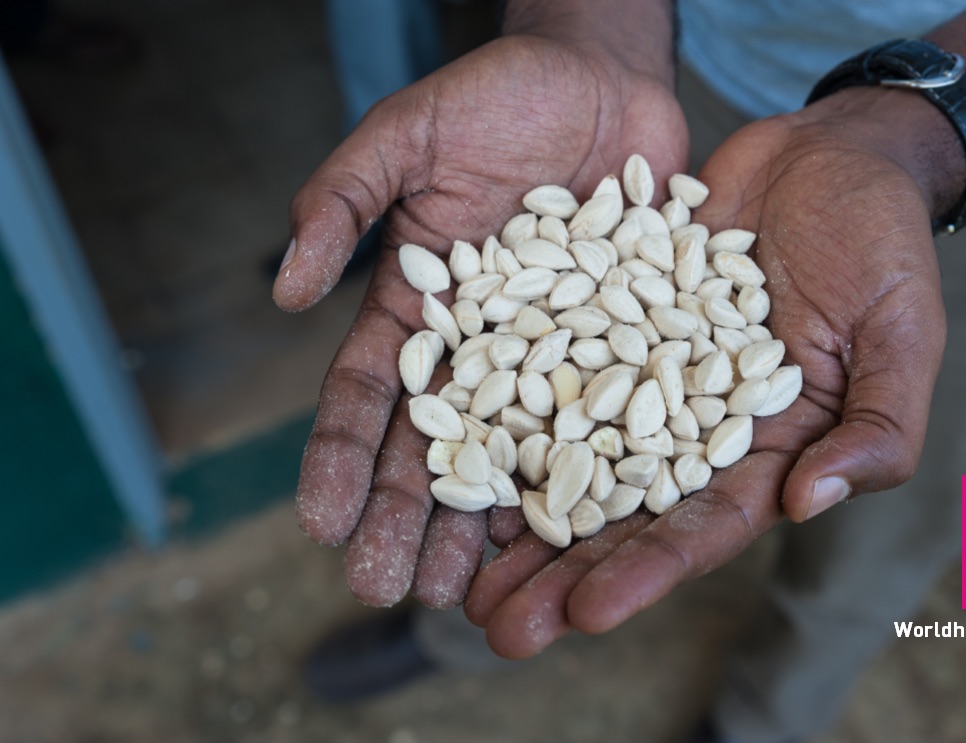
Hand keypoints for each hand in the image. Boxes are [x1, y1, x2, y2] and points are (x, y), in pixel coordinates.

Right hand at [273, 34, 687, 607]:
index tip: (318, 525)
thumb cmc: (498, 96)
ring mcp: (550, 353)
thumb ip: (341, 201)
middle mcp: (480, 344)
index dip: (340, 458)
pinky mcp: (619, 348)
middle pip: (436, 445)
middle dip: (405, 518)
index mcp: (420, 306)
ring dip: (484, 528)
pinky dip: (584, 481)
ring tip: (465, 597)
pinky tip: (572, 542)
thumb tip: (285, 295)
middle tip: (386, 590)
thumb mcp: (405, 137)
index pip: (367, 393)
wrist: (605, 79)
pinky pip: (601, 421)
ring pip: (513, 454)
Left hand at [466, 87, 951, 656]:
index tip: (586, 613)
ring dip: (515, 511)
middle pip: (619, 510)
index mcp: (765, 447)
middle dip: (559, 571)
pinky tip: (449, 442)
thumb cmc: (882, 244)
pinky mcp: (604, 317)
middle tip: (495, 625)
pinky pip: (548, 363)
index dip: (646, 571)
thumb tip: (810, 503)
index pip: (703, 525)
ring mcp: (641, 374)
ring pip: (569, 452)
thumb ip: (875, 425)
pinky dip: (500, 404)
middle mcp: (690, 424)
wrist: (826, 157)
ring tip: (456, 567)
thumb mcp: (902, 333)